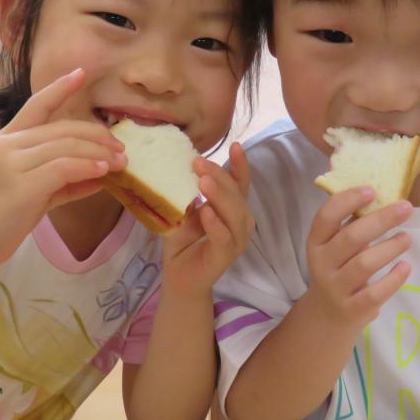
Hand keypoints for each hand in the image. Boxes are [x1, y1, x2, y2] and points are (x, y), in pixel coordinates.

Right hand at [0, 68, 125, 266]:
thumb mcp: (32, 193)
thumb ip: (63, 182)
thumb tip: (99, 176)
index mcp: (7, 140)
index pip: (37, 105)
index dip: (60, 88)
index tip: (81, 73)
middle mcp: (9, 145)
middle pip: (63, 129)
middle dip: (97, 135)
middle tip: (120, 147)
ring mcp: (14, 163)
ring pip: (67, 146)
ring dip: (99, 153)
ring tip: (120, 162)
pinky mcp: (24, 185)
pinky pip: (64, 168)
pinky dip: (87, 167)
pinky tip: (102, 172)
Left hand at [161, 144, 253, 297]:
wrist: (179, 275)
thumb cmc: (184, 240)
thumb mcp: (186, 209)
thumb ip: (190, 191)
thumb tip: (182, 163)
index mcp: (233, 208)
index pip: (240, 183)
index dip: (240, 165)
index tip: (235, 145)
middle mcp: (241, 222)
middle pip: (236, 194)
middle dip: (220, 175)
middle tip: (199, 162)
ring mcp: (236, 240)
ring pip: (234, 214)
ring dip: (219, 196)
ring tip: (203, 181)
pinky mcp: (225, 256)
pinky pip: (224, 237)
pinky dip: (216, 224)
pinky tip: (206, 211)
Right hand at [303, 188, 412, 331]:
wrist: (327, 316)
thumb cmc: (339, 269)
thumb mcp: (336, 248)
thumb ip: (353, 225)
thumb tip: (386, 196)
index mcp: (316, 242)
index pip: (326, 217)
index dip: (347, 200)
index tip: (372, 190)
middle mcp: (322, 264)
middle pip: (351, 237)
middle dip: (382, 219)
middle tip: (406, 208)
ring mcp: (336, 288)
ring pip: (364, 264)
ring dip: (390, 247)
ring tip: (407, 238)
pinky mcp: (352, 309)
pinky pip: (375, 293)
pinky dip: (393, 279)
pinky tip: (405, 266)